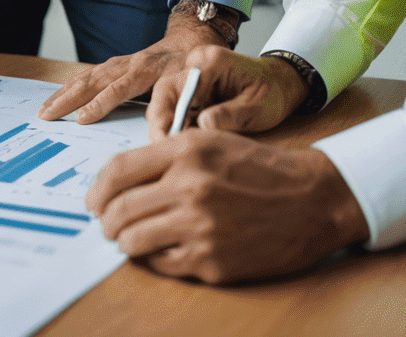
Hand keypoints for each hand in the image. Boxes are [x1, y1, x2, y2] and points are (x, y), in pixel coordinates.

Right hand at [38, 10, 235, 124]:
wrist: (194, 39)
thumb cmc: (197, 68)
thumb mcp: (198, 86)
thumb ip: (183, 107)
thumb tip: (169, 137)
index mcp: (150, 70)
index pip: (120, 88)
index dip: (101, 104)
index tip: (82, 119)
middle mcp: (130, 64)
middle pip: (93, 80)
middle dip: (68, 99)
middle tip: (46, 115)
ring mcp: (121, 63)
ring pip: (87, 76)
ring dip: (64, 92)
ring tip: (44, 109)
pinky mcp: (117, 65)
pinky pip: (89, 74)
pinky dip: (71, 85)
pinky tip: (59, 95)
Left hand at [87, 131, 367, 283]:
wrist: (313, 198)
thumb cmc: (257, 167)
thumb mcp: (208, 140)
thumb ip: (163, 155)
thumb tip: (119, 180)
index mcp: (185, 152)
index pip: (118, 170)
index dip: (97, 189)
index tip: (93, 200)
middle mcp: (190, 189)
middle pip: (120, 209)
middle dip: (105, 220)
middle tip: (106, 224)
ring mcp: (202, 229)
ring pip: (135, 240)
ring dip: (123, 241)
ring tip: (127, 238)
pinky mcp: (215, 263)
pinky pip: (164, 264)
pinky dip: (152, 259)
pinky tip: (158, 250)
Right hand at [144, 46, 309, 138]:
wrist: (281, 82)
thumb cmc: (273, 93)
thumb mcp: (257, 109)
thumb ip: (230, 116)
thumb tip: (203, 126)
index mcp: (210, 62)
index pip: (178, 89)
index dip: (168, 118)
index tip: (166, 142)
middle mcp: (195, 63)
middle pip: (165, 93)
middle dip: (161, 124)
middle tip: (162, 150)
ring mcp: (193, 73)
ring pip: (168, 101)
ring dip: (169, 127)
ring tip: (173, 152)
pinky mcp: (194, 86)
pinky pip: (179, 106)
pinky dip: (180, 125)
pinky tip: (184, 144)